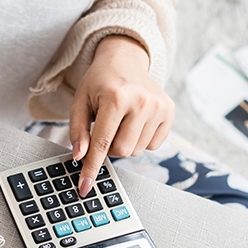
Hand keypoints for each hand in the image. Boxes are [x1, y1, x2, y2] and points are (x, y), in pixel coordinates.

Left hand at [70, 35, 173, 196]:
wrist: (125, 59)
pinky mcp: (170, 111)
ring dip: (124, 142)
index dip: (91, 168)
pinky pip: (152, 145)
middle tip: (105, 128)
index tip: (85, 187)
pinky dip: (140, 139)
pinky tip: (135, 121)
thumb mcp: (80, 102)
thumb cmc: (99, 82)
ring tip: (120, 120)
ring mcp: (159, 107)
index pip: (102, 143)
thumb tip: (80, 157)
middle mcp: (142, 102)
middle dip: (109, 147)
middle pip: (122, 151)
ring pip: (137, 150)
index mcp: (116, 97)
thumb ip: (77, 131)